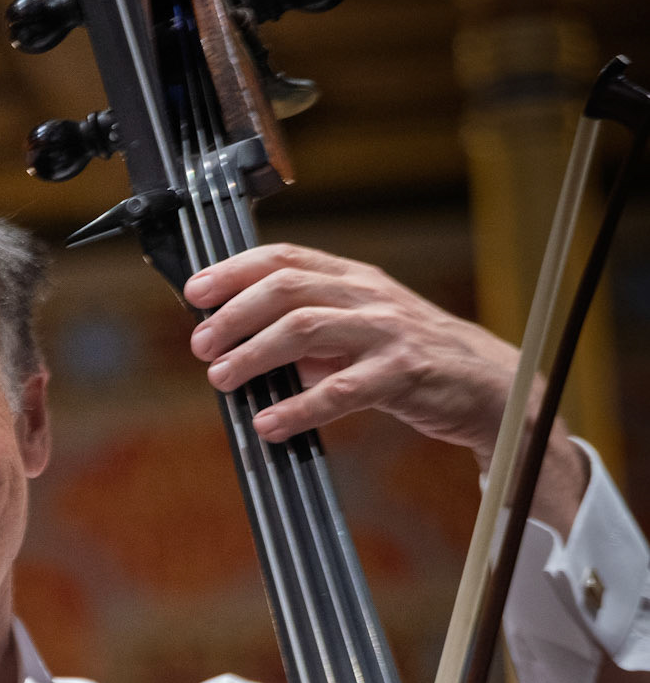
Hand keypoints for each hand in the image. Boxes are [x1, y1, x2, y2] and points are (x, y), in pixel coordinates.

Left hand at [185, 244, 587, 536]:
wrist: (487, 385)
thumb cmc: (412, 360)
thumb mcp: (360, 333)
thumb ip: (308, 337)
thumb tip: (242, 349)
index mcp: (353, 279)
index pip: (285, 258)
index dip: (234, 271)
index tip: (195, 292)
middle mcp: (368, 296)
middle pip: (287, 290)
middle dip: (235, 314)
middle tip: (201, 345)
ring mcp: (387, 332)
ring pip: (306, 331)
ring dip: (254, 355)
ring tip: (221, 379)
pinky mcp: (403, 372)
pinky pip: (342, 390)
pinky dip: (299, 407)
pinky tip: (269, 424)